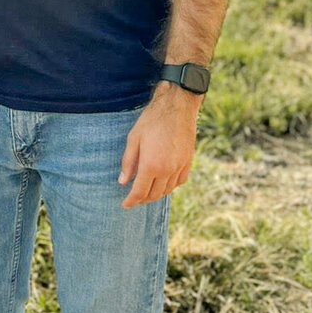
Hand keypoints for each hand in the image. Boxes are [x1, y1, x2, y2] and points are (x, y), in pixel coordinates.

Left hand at [118, 85, 199, 208]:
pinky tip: (164, 183)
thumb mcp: (133, 139)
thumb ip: (128, 162)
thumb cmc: (152, 120)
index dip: (131, 201)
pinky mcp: (188, 161)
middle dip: (142, 199)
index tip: (125, 205)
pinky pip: (179, 181)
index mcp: (151, 165)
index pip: (139, 192)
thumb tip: (123, 182)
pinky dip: (170, 186)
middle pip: (154, 194)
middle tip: (134, 198)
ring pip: (167, 190)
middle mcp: (167, 170)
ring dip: (156, 194)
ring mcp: (179, 167)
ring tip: (147, 192)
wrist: (177, 107)